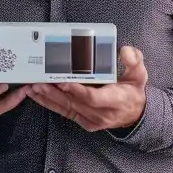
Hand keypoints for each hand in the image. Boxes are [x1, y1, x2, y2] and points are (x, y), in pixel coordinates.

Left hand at [26, 44, 148, 132]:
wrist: (135, 114)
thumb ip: (134, 61)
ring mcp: (91, 120)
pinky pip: (65, 112)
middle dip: (54, 93)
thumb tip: (125, 51)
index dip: (76, 90)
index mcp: (115, 100)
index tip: (62, 81)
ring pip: (66, 109)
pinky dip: (50, 104)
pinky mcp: (83, 121)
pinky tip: (38, 96)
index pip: (92, 98)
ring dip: (48, 98)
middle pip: (74, 103)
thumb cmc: (134, 90)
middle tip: (38, 82)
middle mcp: (101, 113)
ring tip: (33, 87)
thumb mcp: (140, 74)